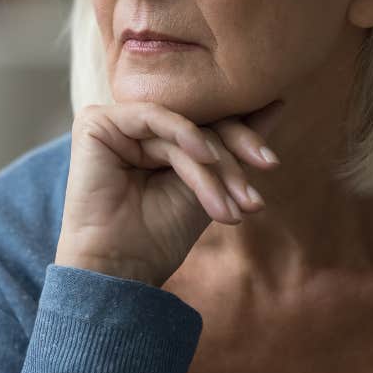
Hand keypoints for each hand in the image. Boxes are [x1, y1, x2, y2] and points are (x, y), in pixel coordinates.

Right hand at [54, 99, 284, 286]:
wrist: (120, 269)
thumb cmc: (160, 234)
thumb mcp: (210, 185)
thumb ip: (234, 144)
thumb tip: (277, 103)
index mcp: (156, 138)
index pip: (208, 126)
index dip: (242, 142)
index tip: (272, 163)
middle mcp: (133, 126)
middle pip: (198, 123)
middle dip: (233, 159)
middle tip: (253, 196)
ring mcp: (114, 122)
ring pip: (182, 127)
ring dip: (212, 169)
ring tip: (229, 208)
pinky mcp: (95, 123)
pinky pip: (154, 116)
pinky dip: (184, 134)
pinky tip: (205, 158)